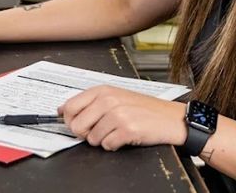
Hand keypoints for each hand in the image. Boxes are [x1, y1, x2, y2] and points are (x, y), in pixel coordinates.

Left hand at [59, 86, 186, 150]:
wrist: (171, 118)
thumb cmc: (145, 109)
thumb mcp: (117, 97)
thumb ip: (91, 102)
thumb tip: (64, 111)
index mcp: (103, 90)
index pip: (70, 107)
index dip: (70, 120)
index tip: (76, 124)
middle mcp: (109, 100)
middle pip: (77, 126)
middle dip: (86, 133)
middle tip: (101, 130)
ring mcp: (118, 114)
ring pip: (91, 139)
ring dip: (103, 140)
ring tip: (118, 131)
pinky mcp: (127, 129)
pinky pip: (107, 145)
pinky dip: (114, 145)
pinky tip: (125, 137)